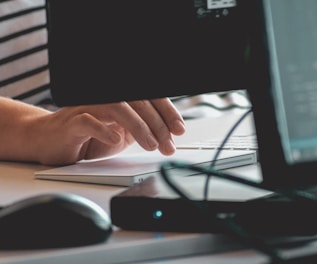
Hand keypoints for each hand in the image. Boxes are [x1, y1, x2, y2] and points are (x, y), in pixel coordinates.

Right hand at [29, 98, 184, 164]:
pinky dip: (104, 130)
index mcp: (120, 101)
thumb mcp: (122, 134)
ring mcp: (88, 107)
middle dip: (158, 124)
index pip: (148, 99)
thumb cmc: (88, 137)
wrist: (52, 141)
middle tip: (168, 144)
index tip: (179, 129)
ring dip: (139, 127)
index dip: (167, 112)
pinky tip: (116, 140)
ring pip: (118, 108)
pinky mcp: (71, 122)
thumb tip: (167, 133)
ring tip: (151, 145)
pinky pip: (89, 121)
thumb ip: (141, 129)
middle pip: (138, 102)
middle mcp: (105, 99)